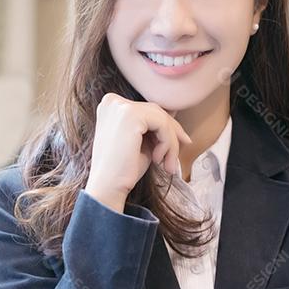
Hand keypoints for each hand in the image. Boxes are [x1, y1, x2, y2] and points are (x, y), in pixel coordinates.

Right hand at [85, 93, 191, 212]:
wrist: (107, 187)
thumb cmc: (123, 168)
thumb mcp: (139, 140)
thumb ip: (152, 125)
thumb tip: (176, 112)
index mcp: (110, 105)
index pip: (147, 110)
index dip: (165, 127)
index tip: (181, 143)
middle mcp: (112, 101)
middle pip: (155, 111)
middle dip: (172, 134)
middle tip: (176, 156)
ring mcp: (120, 106)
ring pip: (161, 118)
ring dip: (171, 143)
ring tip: (167, 164)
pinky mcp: (131, 115)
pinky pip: (163, 125)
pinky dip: (168, 144)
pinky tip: (157, 160)